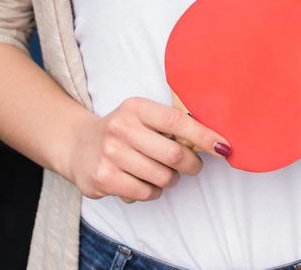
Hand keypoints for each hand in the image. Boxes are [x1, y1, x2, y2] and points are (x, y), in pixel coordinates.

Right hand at [65, 97, 230, 202]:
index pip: (178, 122)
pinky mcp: (103, 178)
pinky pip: (144, 193)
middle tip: (192, 166)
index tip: (224, 147)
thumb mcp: (141, 116)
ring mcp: (110, 154)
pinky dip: (152, 192)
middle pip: (173, 155)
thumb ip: (170, 125)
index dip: (205, 136)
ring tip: (162, 173)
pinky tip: (143, 182)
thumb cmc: (122, 131)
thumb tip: (213, 140)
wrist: (77, 144)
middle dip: (191, 165)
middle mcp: (121, 128)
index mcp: (136, 108)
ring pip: (161, 177)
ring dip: (170, 180)